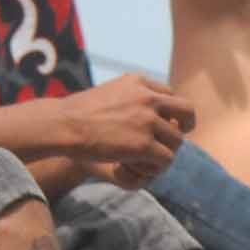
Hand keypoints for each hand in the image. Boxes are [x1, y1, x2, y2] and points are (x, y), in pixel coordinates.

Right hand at [54, 73, 192, 181]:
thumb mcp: (109, 93)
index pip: (170, 95)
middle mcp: (147, 98)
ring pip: (177, 140)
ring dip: (165, 152)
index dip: (170, 112)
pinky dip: (156, 167)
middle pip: (187, 111)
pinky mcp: (144, 144)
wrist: (61, 125)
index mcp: (138, 82)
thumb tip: (149, 109)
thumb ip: (131, 97)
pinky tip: (136, 166)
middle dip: (186, 125)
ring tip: (145, 159)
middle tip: (174, 139)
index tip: (163, 122)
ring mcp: (147, 120)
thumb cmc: (77, 113)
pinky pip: (166, 159)